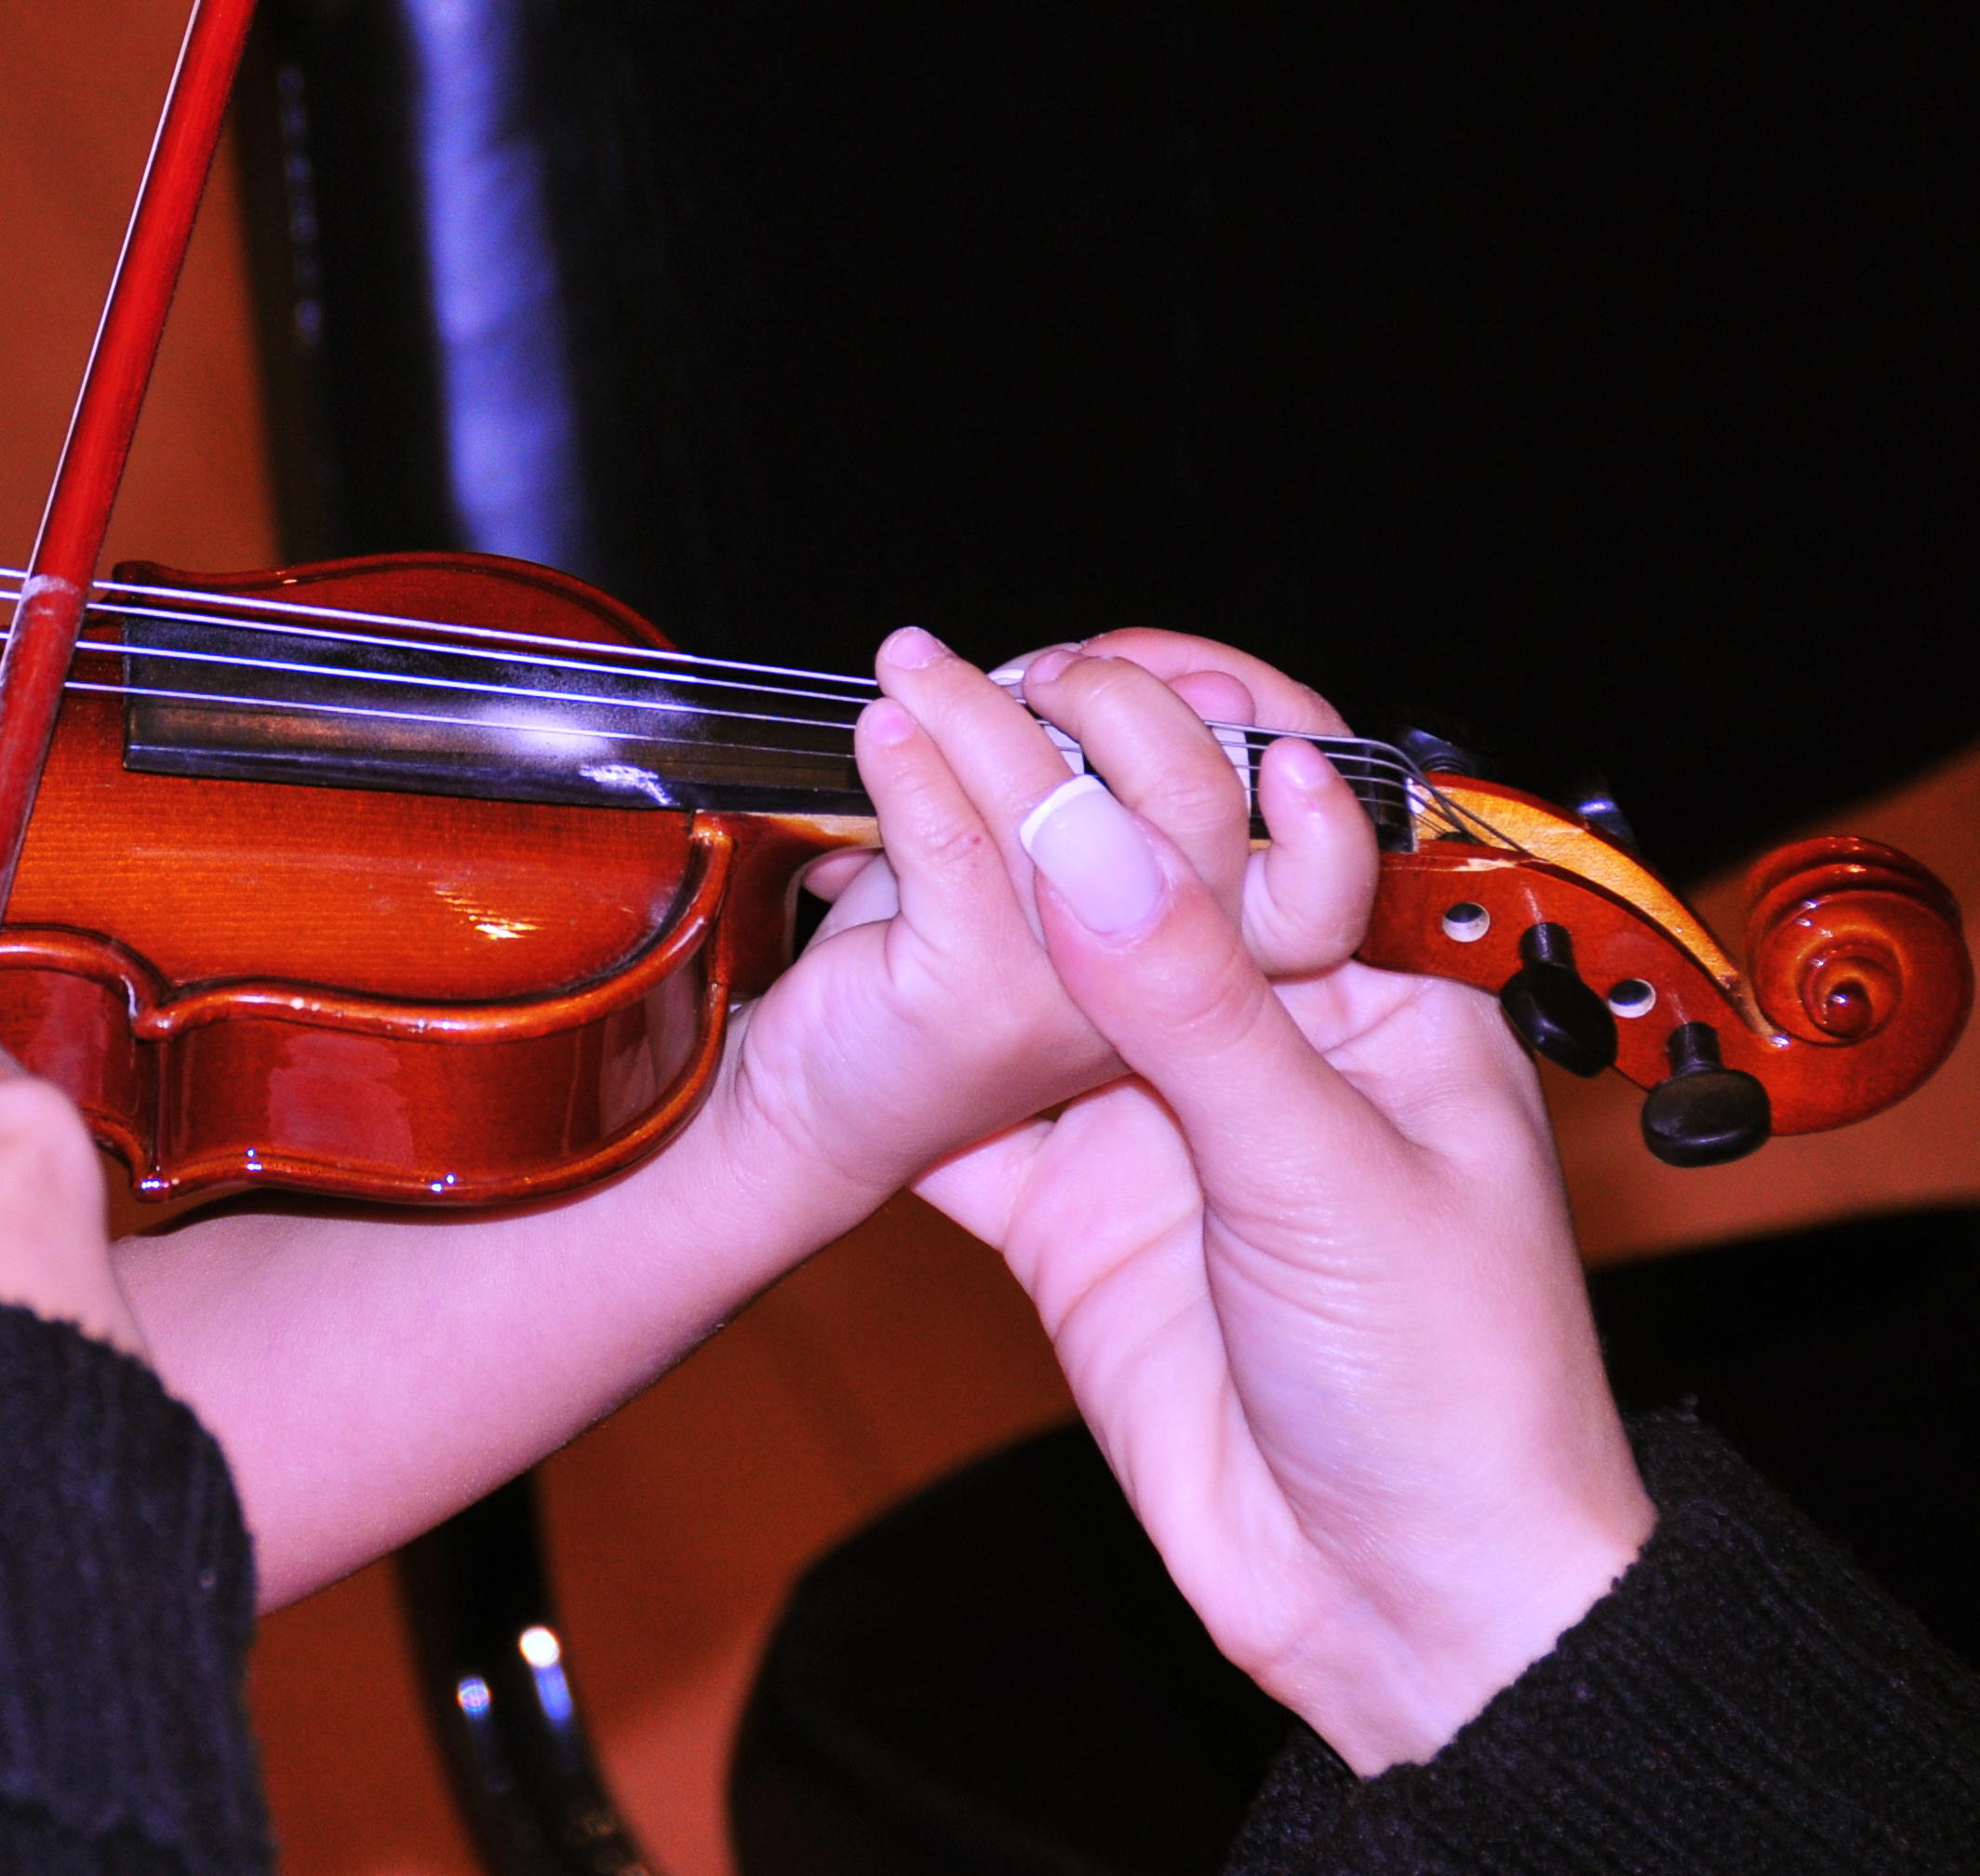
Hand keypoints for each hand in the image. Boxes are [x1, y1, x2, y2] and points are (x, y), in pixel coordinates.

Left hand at [717, 627, 1366, 1210]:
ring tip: (914, 668)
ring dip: (976, 708)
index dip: (1275, 738)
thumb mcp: (1032, 857)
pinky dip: (911, 765)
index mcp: (1209, 944)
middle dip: (1121, 696)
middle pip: (1200, 803)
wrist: (815, 1100)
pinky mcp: (969, 1001)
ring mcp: (1071, 999)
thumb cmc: (928, 959)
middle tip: (1040, 670)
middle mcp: (1164, 984)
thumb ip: (1089, 772)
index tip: (1196, 678)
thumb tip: (1144, 670)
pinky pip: (952, 845)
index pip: (1316, 848)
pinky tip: (880, 729)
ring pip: (1061, 810)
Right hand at [912, 670, 1653, 1771]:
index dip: (1173, 714)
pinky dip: (885, 1049)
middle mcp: (1264, 1030)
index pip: (1275, 799)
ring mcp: (1155, 1119)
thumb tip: (1079, 826)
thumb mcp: (1326, 1172)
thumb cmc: (1457, 1394)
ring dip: (947, 888)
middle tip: (930, 702)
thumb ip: (1191, 999)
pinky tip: (824, 977)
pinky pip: (954, 1107)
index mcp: (1379, 990)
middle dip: (1030, 780)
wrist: (1402, 1615)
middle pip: (1130, 863)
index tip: (1059, 667)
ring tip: (861, 789)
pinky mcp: (1066, 1213)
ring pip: (1030, 966)